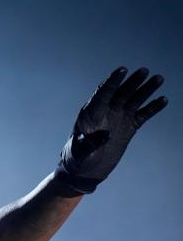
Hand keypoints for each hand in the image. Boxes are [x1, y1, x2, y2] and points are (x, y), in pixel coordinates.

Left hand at [56, 66, 167, 192]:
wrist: (84, 171)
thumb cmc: (76, 159)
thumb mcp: (80, 151)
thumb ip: (90, 142)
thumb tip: (105, 134)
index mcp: (91, 113)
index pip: (103, 93)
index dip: (112, 81)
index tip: (122, 69)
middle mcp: (106, 112)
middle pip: (121, 93)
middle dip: (132, 82)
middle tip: (144, 71)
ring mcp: (118, 118)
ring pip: (134, 100)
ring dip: (146, 90)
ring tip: (158, 79)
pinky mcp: (128, 128)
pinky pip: (143, 115)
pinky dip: (152, 108)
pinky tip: (163, 100)